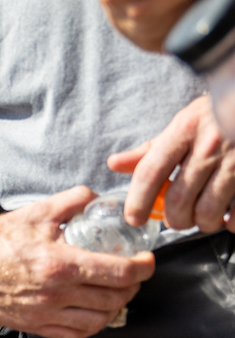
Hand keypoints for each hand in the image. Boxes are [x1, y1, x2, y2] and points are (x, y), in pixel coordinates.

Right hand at [0, 187, 154, 337]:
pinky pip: (75, 334)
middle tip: (132, 274)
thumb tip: (99, 198)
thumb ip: (73, 201)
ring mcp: (43, 314)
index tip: (146, 260)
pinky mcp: (33, 326)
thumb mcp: (36, 212)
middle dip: (132, 286)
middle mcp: (54, 294)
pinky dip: (93, 325)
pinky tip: (94, 311)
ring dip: (115, 307)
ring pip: (99, 320)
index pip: (119, 273)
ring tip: (116, 293)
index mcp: (59, 264)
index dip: (142, 268)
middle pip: (115, 299)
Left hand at [108, 95, 234, 231]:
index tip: (134, 219)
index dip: (138, 201)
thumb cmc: (219, 114)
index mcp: (185, 130)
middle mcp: (209, 145)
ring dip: (202, 223)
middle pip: (178, 199)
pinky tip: (229, 218)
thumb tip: (115, 164)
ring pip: (208, 210)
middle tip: (177, 221)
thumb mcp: (184, 122)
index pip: (151, 172)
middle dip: (174, 219)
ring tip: (203, 220)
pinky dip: (232, 223)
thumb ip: (151, 149)